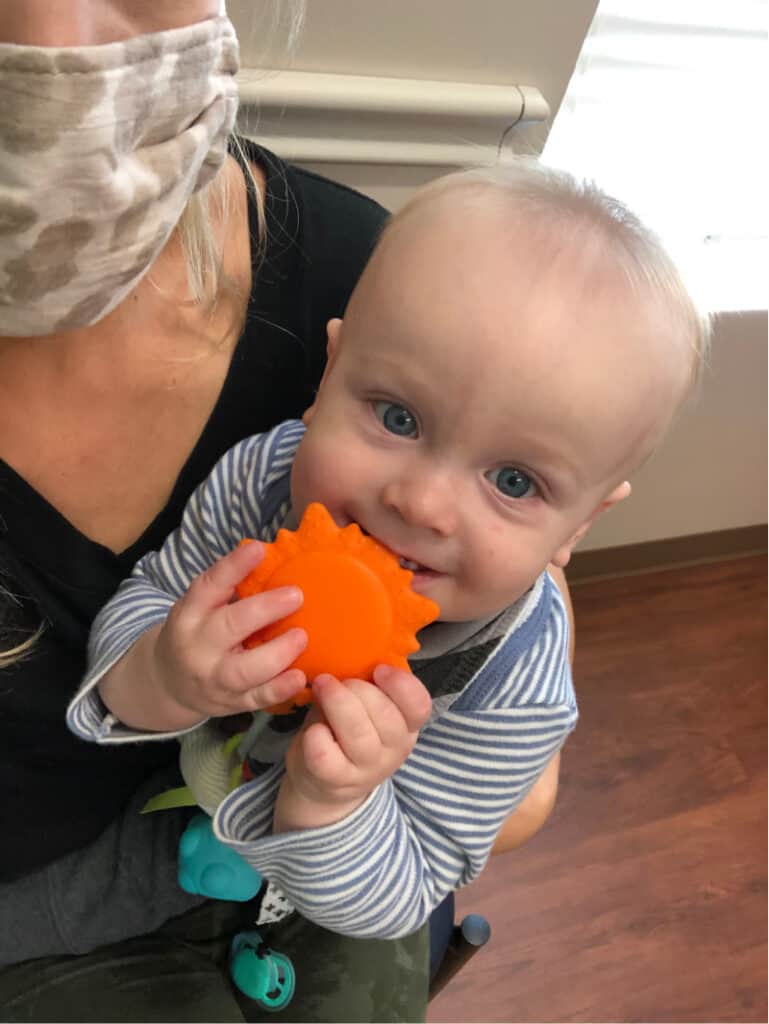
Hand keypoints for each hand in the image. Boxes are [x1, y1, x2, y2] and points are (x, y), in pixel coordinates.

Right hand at [152, 541, 308, 717]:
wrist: (169, 683)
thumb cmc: (196, 634)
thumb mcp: (199, 608)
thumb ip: (228, 590)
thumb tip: (274, 558)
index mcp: (189, 615)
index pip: (208, 586)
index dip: (233, 566)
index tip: (259, 549)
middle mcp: (197, 647)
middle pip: (229, 626)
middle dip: (265, 610)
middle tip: (296, 596)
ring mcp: (214, 679)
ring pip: (244, 670)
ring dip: (277, 653)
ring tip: (301, 636)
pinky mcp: (232, 703)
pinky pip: (257, 699)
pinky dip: (280, 690)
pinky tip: (300, 677)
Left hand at [274, 665, 432, 830]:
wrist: (324, 783)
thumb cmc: (345, 730)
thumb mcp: (365, 706)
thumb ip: (369, 685)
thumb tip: (356, 648)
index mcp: (406, 725)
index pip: (420, 706)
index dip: (402, 684)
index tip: (379, 669)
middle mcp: (394, 749)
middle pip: (386, 716)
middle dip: (359, 689)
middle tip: (336, 679)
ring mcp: (367, 769)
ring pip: (358, 735)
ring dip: (337, 704)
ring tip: (321, 686)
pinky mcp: (336, 781)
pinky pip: (325, 755)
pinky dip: (316, 735)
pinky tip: (311, 728)